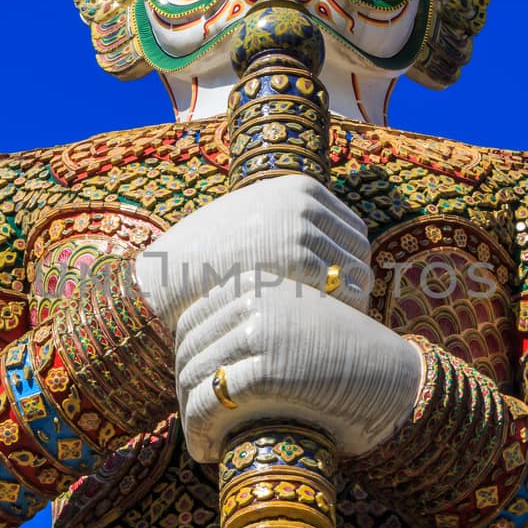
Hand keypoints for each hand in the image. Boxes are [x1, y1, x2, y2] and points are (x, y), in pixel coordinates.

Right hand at [133, 175, 371, 332]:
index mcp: (300, 189)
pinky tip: (323, 339)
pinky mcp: (297, 259)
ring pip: (355, 276)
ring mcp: (302, 227)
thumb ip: (288, 231)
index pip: (352, 232)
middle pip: (358, 253)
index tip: (340, 300)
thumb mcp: (252, 225)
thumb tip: (328, 262)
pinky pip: (341, 295)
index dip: (350, 269)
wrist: (169, 270)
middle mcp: (305, 202)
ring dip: (349, 308)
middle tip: (342, 323)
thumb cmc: (207, 258)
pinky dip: (340, 318)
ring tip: (332, 334)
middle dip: (353, 289)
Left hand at [174, 277, 422, 461]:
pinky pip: (210, 402)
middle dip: (186, 395)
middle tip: (197, 429)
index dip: (187, 365)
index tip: (195, 399)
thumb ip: (253, 325)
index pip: (193, 322)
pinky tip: (208, 451)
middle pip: (189, 351)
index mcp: (258, 282)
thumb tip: (192, 360)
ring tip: (201, 445)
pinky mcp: (268, 368)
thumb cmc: (345, 362)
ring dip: (191, 418)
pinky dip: (200, 431)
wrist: (395, 382)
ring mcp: (261, 331)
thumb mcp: (294, 324)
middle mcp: (255, 299)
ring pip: (195, 378)